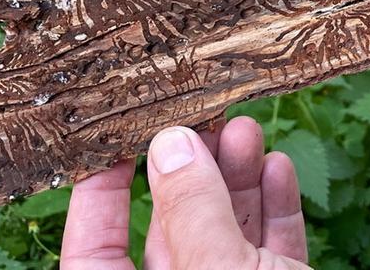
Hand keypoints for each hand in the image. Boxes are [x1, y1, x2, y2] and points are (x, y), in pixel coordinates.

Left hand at [60, 117, 309, 269]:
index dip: (97, 192)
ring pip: (226, 228)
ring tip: (245, 129)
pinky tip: (277, 166)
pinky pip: (272, 245)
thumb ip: (194, 211)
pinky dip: (276, 205)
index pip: (92, 249)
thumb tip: (170, 145)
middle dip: (191, 167)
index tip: (116, 138)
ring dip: (239, 176)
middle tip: (202, 119)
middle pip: (172, 226)